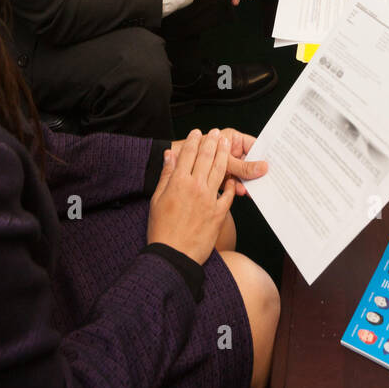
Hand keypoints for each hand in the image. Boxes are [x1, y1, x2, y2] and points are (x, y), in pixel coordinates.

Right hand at [147, 128, 235, 263]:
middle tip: (215, 132)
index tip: (197, 132)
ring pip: (219, 171)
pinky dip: (230, 184)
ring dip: (223, 155)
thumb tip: (170, 156)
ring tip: (226, 143)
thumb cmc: (161, 230)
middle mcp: (196, 187)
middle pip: (206, 158)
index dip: (193, 141)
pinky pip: (227, 194)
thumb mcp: (156, 200)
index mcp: (178, 183)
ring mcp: (209, 199)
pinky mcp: (219, 213)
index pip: (188, 155)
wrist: (173, 255)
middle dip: (211, 142)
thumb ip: (166, 176)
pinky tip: (231, 177)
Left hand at [168, 127, 266, 195]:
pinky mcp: (221, 176)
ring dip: (245, 180)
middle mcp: (230, 149)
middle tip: (265, 179)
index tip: (273, 164)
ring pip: (242, 172)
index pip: (254, 145)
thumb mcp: (224, 159)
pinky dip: (236, 186)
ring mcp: (226, 163)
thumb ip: (242, 165)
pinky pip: (233, 181)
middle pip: (250, 160)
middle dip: (256, 171)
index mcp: (232, 138)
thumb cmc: (195, 151)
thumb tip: (263, 167)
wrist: (174, 165)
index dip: (264, 155)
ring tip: (247, 188)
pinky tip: (239, 191)